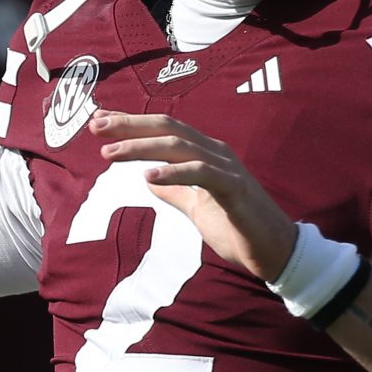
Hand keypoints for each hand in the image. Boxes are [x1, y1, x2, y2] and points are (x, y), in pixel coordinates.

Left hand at [92, 111, 298, 280]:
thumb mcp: (197, 207)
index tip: (99, 120)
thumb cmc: (238, 228)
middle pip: (168, 128)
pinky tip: (148, 176)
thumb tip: (150, 180)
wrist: (275, 252)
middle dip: (130, 125)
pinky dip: (173, 172)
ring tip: (110, 153)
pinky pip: (201, 174)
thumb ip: (176, 191)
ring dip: (142, 147)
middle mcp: (215, 153)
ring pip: (179, 146)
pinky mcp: (234, 189)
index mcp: (206, 154)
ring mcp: (227, 169)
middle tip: (96, 126)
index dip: (131, 122)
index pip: (164, 129)